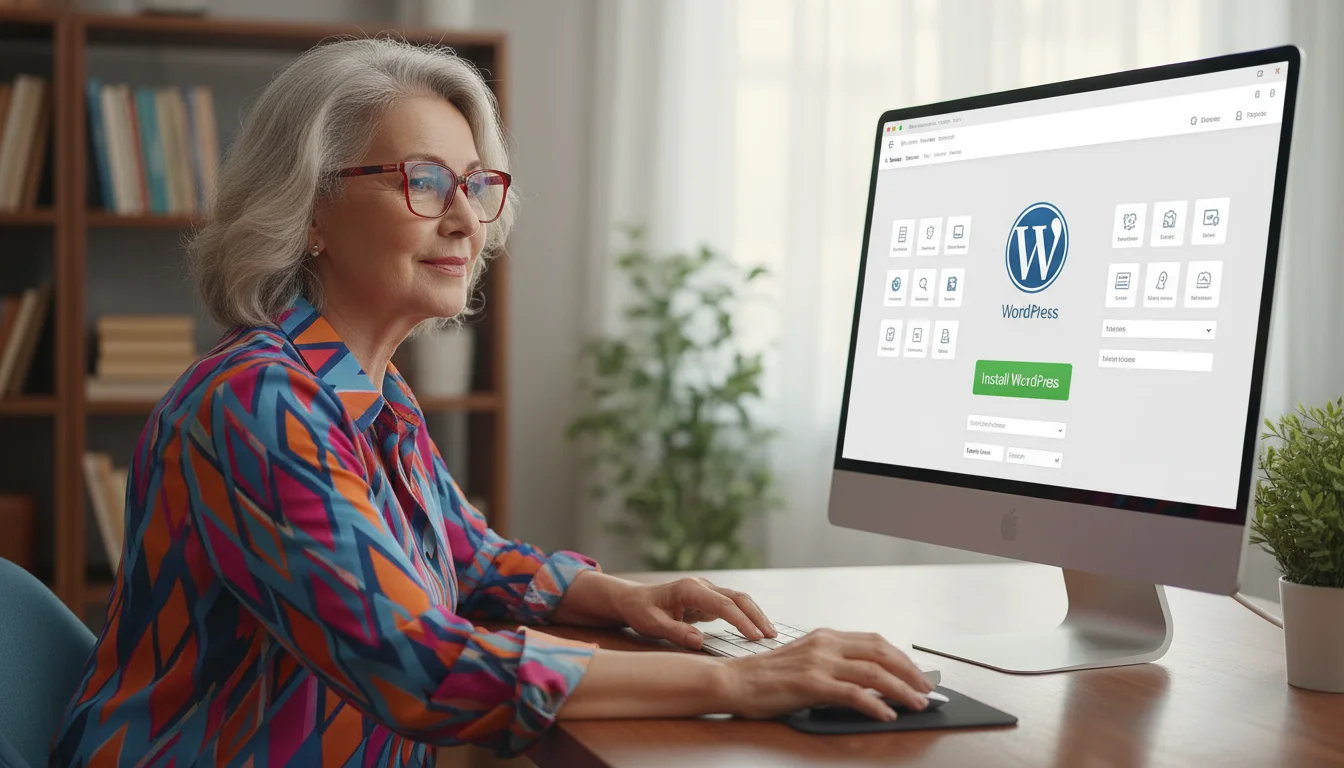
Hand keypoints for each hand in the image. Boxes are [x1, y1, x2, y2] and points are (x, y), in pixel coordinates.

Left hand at [620, 577, 775, 649]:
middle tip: (771, 636)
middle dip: (756, 616)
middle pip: (737, 598)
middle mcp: (702, 586)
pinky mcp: (709, 599)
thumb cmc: (642, 611)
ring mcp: (707, 591)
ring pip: (738, 600)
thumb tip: (698, 642)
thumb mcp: (652, 624)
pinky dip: (746, 616)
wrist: (635, 599)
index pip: (723, 605)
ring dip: (755, 615)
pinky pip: (732, 606)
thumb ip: (675, 632)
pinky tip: (755, 629)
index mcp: (689, 589)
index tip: (755, 637)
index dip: (741, 621)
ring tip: (769, 634)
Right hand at [720, 628, 935, 720]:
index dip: (902, 657)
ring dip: (901, 690)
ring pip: (873, 672)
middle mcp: (825, 644)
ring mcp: (819, 663)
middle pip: (881, 652)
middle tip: (926, 690)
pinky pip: (852, 693)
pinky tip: (886, 714)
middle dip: (909, 672)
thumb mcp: (805, 661)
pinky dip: (875, 704)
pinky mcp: (811, 684)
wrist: (734, 681)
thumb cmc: (767, 677)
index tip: (917, 674)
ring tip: (917, 704)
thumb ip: (834, 663)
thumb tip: (869, 679)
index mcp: (825, 636)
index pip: (875, 641)